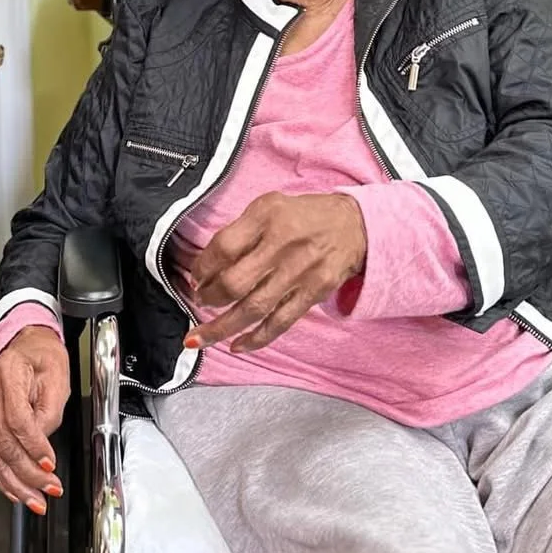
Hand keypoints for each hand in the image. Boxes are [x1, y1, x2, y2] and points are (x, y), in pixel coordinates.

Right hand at [0, 327, 69, 512]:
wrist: (26, 344)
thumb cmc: (43, 358)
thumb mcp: (58, 379)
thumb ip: (50, 414)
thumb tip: (41, 449)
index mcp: (7, 373)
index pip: (17, 420)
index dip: (33, 447)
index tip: (49, 465)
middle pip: (2, 442)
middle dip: (26, 473)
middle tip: (47, 491)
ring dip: (13, 482)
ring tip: (33, 501)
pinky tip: (13, 490)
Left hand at [183, 191, 367, 353]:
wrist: (356, 225)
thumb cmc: (305, 215)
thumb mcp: (269, 205)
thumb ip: (240, 231)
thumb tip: (207, 267)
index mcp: (267, 217)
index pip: (223, 248)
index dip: (202, 267)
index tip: (195, 277)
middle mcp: (282, 245)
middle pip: (235, 282)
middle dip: (209, 298)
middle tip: (199, 300)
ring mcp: (299, 272)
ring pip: (253, 308)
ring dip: (221, 327)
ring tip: (199, 338)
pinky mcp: (313, 293)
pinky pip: (280, 322)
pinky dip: (256, 338)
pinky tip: (237, 346)